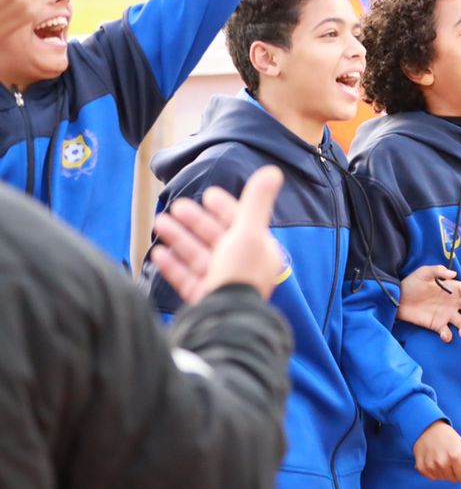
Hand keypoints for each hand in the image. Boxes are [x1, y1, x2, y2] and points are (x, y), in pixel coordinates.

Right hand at [149, 165, 285, 302]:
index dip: (225, 207)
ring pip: (198, 256)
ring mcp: (222, 284)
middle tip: (175, 206)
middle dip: (195, 221)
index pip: (241, 223)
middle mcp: (242, 266)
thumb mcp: (249, 231)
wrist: (226, 318)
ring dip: (179, 238)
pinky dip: (173, 265)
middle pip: (215, 238)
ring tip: (160, 224)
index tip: (208, 194)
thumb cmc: (241, 273)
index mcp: (258, 250)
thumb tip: (273, 170)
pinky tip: (158, 253)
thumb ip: (256, 201)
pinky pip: (187, 279)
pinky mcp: (204, 299)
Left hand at [398, 265, 460, 342]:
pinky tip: (444, 335)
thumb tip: (453, 274)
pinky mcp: (437, 325)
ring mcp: (445, 315)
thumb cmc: (411, 284)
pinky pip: (447, 333)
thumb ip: (438, 270)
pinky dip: (448, 336)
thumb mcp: (423, 273)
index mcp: (453, 289)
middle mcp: (453, 303)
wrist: (396, 299)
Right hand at [412, 421, 460, 482]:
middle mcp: (442, 462)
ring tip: (444, 458)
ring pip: (443, 478)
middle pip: (453, 479)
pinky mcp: (421, 467)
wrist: (426, 428)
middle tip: (454, 460)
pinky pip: (432, 477)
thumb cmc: (447, 435)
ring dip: (446, 472)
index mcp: (455, 456)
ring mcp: (430, 465)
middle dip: (457, 472)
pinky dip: (435, 472)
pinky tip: (435, 461)